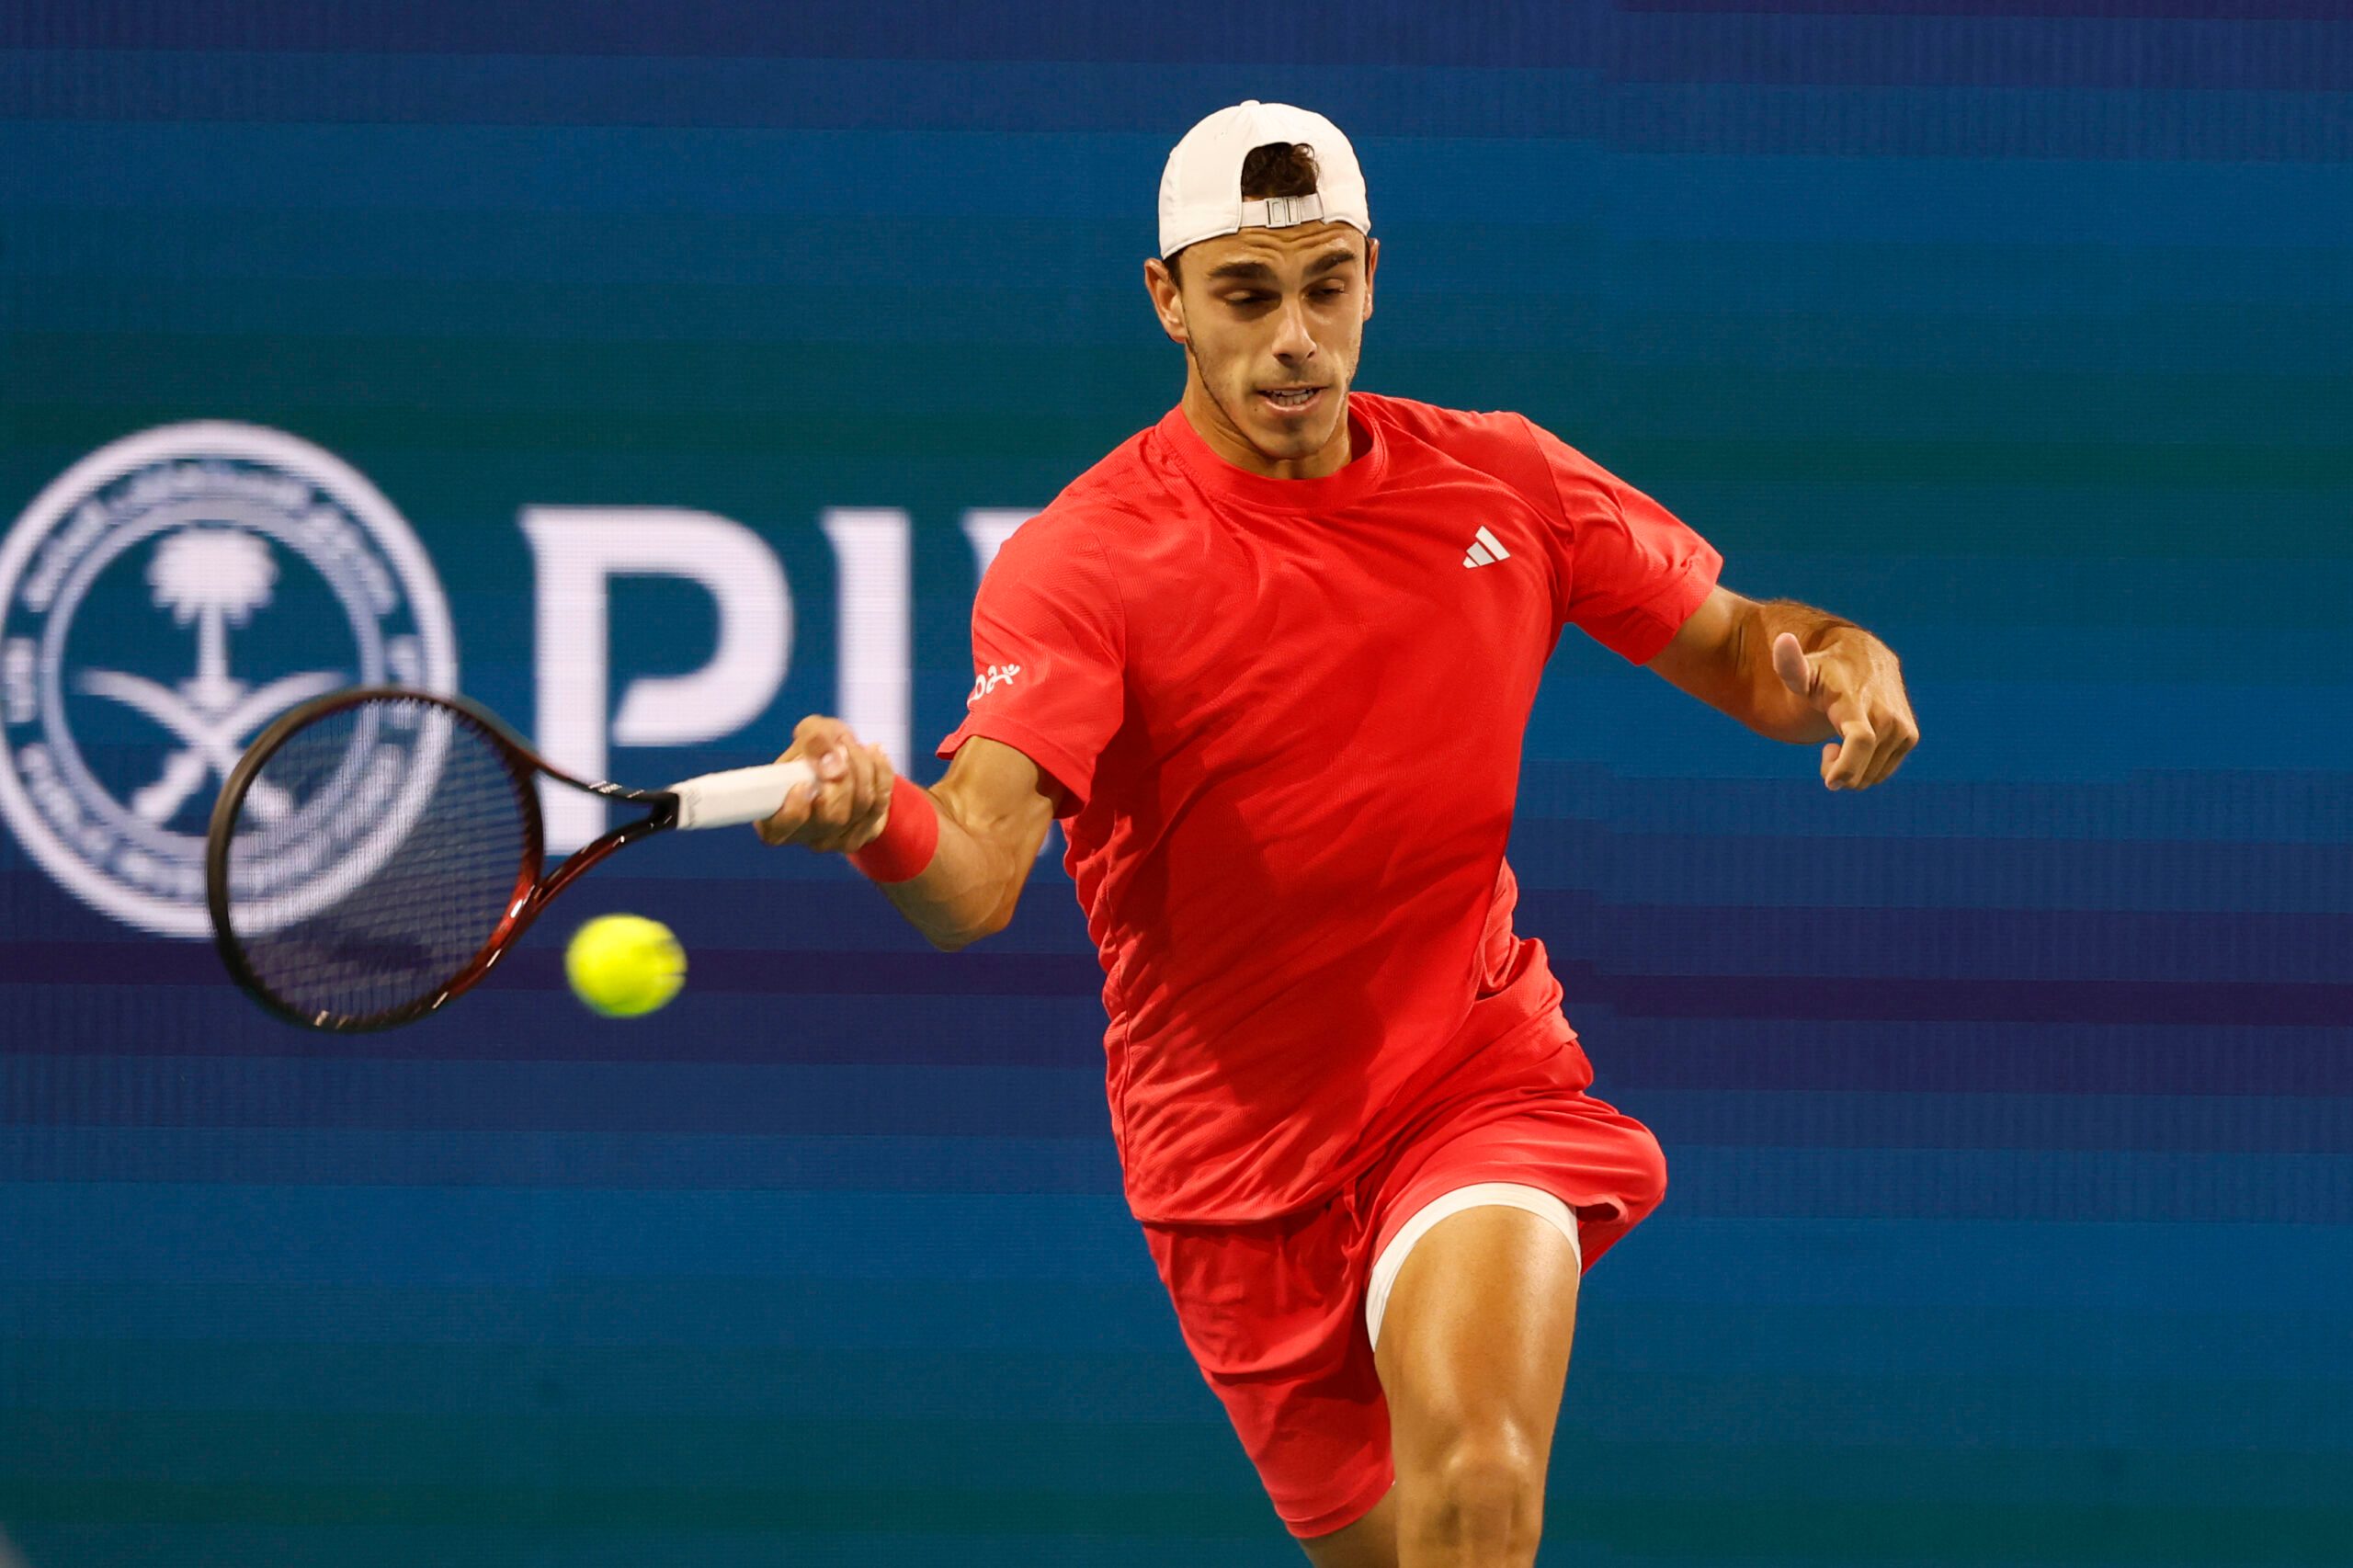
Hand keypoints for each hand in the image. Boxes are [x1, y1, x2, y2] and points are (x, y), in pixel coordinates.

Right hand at [754, 715, 896, 850]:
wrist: (845, 759)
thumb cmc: (817, 749)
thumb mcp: (811, 732)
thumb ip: (815, 741)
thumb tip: (832, 765)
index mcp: (774, 816)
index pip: (780, 827)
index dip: (793, 810)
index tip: (803, 784)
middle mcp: (802, 834)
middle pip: (831, 816)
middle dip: (843, 776)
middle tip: (841, 746)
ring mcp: (834, 839)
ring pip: (859, 808)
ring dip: (863, 769)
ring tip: (854, 745)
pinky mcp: (862, 834)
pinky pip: (879, 804)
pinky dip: (881, 774)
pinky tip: (875, 754)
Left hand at [1771, 630, 1918, 790]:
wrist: (1865, 658)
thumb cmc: (1826, 669)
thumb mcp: (1803, 670)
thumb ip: (1789, 664)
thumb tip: (1782, 641)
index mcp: (1857, 703)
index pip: (1860, 741)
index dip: (1846, 768)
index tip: (1830, 782)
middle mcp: (1886, 716)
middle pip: (1862, 770)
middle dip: (1838, 772)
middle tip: (1827, 751)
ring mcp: (1901, 728)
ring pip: (1872, 776)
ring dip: (1851, 770)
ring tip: (1841, 743)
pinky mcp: (1910, 737)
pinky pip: (1882, 773)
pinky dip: (1866, 769)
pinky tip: (1857, 746)